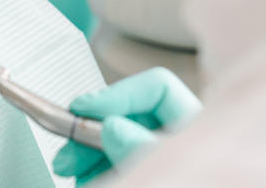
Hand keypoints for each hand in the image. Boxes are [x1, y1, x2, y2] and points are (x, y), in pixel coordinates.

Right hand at [52, 67, 201, 183]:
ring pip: (115, 145)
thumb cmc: (198, 178)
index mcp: (196, 127)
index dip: (117, 94)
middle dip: (89, 131)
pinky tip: (84, 179)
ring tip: (68, 169)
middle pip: (127, 117)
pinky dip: (94, 171)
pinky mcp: (146, 175)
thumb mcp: (166, 166)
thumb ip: (140, 146)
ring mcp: (160, 160)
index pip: (157, 87)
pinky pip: (113, 167)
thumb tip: (112, 127)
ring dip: (85, 155)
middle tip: (67, 150)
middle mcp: (176, 140)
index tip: (83, 108)